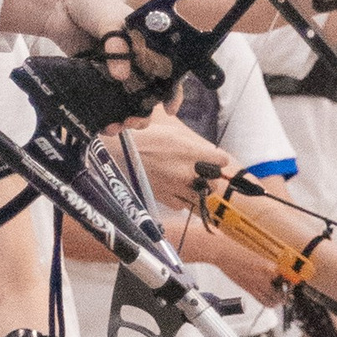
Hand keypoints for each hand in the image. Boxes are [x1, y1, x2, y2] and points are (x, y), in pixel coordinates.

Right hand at [110, 111, 231, 212]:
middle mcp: (185, 171)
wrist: (115, 154)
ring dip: (197, 191)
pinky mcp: (163, 198)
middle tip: (201, 173)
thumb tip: (205, 149)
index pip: (221, 160)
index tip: (213, 159)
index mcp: (189, 151)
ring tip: (188, 184)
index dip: (218, 159)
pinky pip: (181, 205)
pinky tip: (174, 191)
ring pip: (199, 198)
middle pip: (213, 183)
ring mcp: (175, 187)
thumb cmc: (141, 137)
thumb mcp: (169, 131)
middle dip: (209, 179)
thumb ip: (190, 141)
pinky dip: (180, 200)